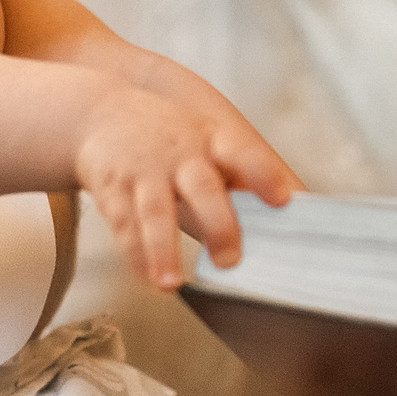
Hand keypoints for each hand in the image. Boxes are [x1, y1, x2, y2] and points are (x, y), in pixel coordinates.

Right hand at [74, 85, 291, 287]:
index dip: (263, 174)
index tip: (284, 200)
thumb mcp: (207, 139)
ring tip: (173, 283)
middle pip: (201, 187)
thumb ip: (242, 174)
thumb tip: (297, 211)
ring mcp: (144, 170)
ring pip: (154, 212)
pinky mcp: (112, 188)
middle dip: (217, 224)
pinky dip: (136, 255)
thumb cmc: (170, 137)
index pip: (243, 153)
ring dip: (162, 250)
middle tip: (230, 262)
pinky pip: (123, 224)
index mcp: (211, 139)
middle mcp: (179, 152)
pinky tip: (148, 279)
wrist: (100, 112)